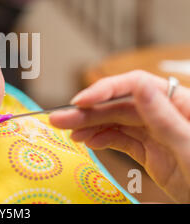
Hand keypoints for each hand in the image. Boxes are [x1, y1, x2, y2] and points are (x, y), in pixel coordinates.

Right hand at [49, 70, 189, 202]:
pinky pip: (120, 140)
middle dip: (87, 112)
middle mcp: (162, 113)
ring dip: (89, 126)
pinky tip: (87, 140)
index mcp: (178, 103)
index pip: (135, 86)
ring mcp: (154, 132)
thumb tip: (140, 86)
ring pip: (114, 123)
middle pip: (118, 106)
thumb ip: (164, 116)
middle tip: (59, 118)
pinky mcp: (148, 150)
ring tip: (66, 130)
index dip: (105, 90)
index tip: (81, 101)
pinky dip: (101, 139)